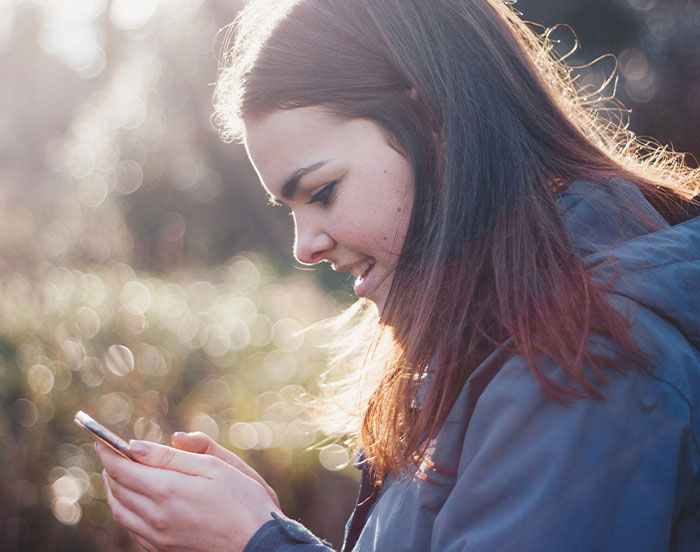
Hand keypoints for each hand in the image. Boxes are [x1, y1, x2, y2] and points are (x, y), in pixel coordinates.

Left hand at [96, 439, 281, 551]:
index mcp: (168, 490)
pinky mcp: (163, 550)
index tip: (101, 439)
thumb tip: (137, 446)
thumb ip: (175, 455)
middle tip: (109, 453)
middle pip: (117, 489)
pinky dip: (124, 510)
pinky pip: (131, 528)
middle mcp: (156, 516)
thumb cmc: (244, 501)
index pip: (122, 469)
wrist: (259, 545)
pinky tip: (133, 501)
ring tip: (117, 474)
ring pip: (120, 511)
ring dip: (113, 490)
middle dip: (110, 468)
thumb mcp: (215, 467)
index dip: (108, 452)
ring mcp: (157, 537)